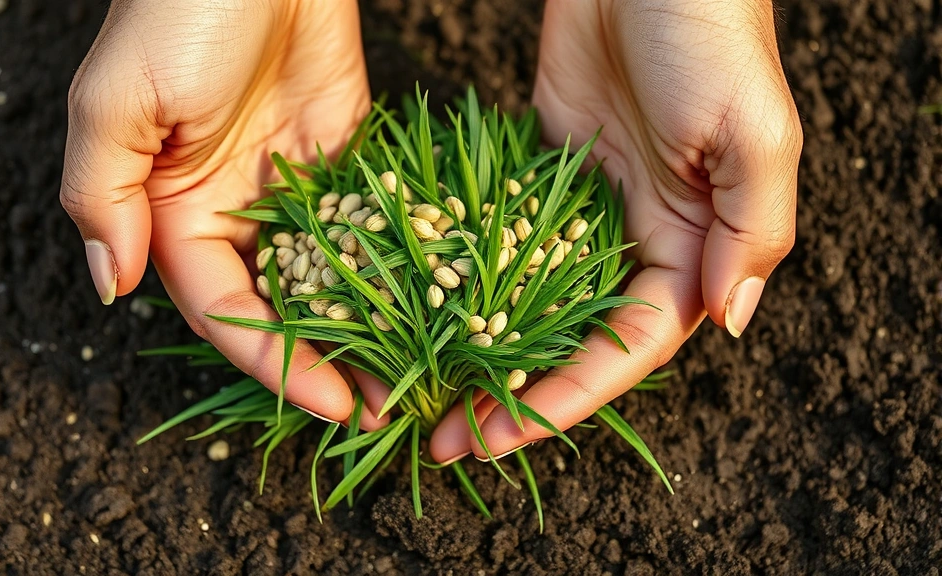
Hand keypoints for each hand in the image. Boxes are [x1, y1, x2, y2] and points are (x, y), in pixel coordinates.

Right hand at [60, 0, 382, 425]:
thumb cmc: (177, 11)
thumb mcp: (114, 103)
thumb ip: (101, 197)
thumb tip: (108, 285)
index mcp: (171, 211)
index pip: (224, 311)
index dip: (274, 364)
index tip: (330, 405)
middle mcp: (232, 208)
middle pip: (280, 305)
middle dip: (326, 359)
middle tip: (386, 406)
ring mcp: (290, 184)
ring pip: (327, 274)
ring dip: (365, 324)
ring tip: (418, 370)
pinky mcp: (341, 153)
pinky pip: (365, 220)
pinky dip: (393, 260)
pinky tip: (434, 299)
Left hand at [430, 0, 801, 462]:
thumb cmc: (712, 33)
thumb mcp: (756, 133)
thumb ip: (753, 232)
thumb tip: (729, 321)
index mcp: (692, 247)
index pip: (627, 348)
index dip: (566, 398)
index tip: (499, 434)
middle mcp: (637, 239)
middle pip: (570, 340)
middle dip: (511, 395)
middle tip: (443, 438)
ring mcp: (583, 208)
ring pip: (528, 301)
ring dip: (479, 349)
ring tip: (421, 390)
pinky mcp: (541, 172)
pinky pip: (500, 239)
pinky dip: (464, 277)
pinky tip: (417, 308)